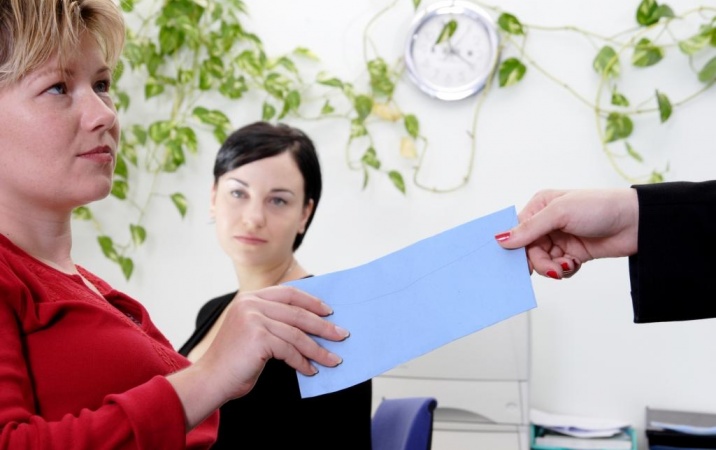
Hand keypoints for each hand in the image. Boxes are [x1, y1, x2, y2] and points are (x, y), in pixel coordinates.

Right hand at [168, 285, 346, 427]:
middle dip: (323, 325)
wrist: (210, 379)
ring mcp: (254, 319)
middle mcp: (251, 304)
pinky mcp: (258, 338)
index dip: (312, 301)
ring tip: (333, 359)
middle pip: (297, 312)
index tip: (330, 311)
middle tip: (341, 335)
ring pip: (297, 333)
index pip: (288, 292)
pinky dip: (303, 362)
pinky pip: (290, 350)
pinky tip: (311, 370)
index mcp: (250, 298)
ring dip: (318, 348)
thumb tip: (310, 323)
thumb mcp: (252, 331)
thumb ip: (273, 320)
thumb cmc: (234, 360)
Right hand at [494, 189, 638, 278]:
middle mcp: (547, 222)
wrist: (636, 223)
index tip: (514, 262)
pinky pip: (558, 268)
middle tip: (552, 268)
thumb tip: (500, 239)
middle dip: (538, 262)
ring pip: (543, 261)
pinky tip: (574, 264)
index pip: (516, 229)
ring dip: (553, 268)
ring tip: (567, 265)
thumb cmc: (599, 207)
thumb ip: (529, 228)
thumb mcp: (559, 213)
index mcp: (540, 206)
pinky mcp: (573, 253)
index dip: (514, 246)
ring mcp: (560, 239)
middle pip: (528, 250)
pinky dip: (564, 270)